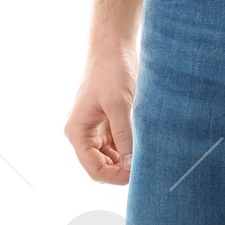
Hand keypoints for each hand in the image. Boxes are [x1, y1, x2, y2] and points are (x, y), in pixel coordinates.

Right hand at [65, 41, 137, 183]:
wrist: (114, 48)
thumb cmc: (111, 73)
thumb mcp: (119, 105)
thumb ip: (124, 136)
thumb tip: (132, 165)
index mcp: (77, 132)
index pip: (94, 168)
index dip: (115, 176)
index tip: (137, 173)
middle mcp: (83, 134)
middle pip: (101, 166)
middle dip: (121, 170)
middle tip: (145, 165)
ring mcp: (96, 130)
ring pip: (111, 158)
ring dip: (126, 160)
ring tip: (146, 154)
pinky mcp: (108, 123)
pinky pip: (118, 146)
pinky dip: (130, 149)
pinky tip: (143, 144)